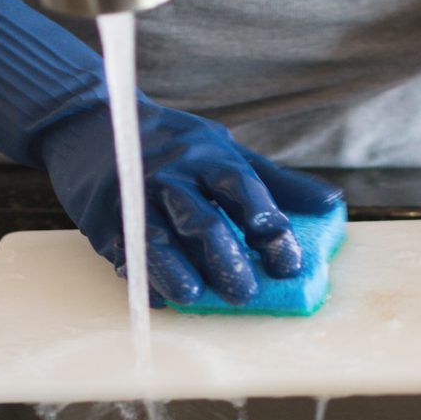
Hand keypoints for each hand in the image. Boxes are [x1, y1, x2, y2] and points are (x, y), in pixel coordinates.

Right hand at [40, 100, 343, 306]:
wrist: (89, 122)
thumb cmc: (173, 142)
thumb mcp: (226, 150)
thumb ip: (277, 181)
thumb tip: (331, 203)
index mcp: (208, 156)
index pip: (243, 188)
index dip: (267, 223)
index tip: (287, 259)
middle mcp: (171, 174)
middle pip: (200, 218)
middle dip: (224, 257)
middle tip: (246, 293)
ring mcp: (133, 195)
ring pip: (157, 237)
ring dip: (176, 270)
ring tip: (195, 296)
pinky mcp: (102, 217)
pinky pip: (125, 251)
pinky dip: (144, 277)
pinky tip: (162, 298)